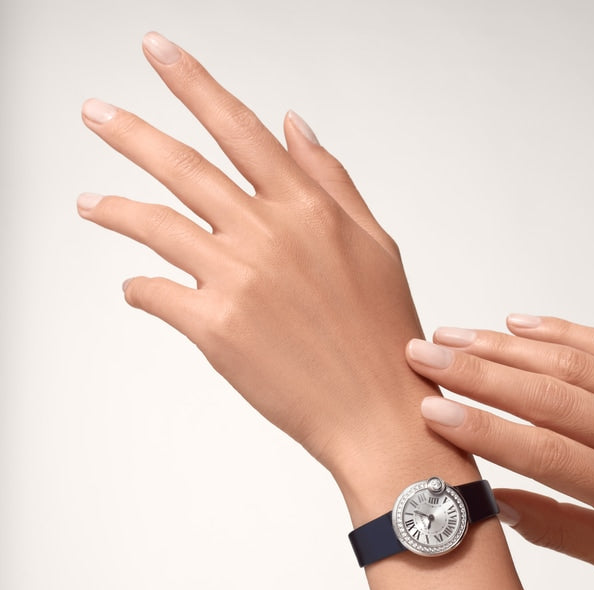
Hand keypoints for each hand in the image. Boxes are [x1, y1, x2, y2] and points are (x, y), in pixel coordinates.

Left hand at [78, 32, 435, 485]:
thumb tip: (294, 125)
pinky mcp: (215, 329)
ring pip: (155, 224)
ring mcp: (239, 280)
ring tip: (90, 203)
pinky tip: (139, 288)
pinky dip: (141, 288)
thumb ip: (332, 180)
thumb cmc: (383, 335)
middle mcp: (270, 234)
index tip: (159, 53)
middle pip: (183, 167)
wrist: (378, 412)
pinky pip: (156, 294)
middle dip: (131, 133)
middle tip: (95, 113)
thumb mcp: (376, 244)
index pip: (240, 129)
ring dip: (115, 209)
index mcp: (310, 210)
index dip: (194, 84)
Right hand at [405, 315, 593, 579]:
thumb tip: (494, 499)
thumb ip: (555, 530)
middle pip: (545, 394)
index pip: (541, 451)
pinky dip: (556, 329)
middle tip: (422, 354)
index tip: (430, 408)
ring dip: (502, 345)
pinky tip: (514, 323)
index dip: (480, 427)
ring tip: (451, 336)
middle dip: (473, 371)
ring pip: (569, 361)